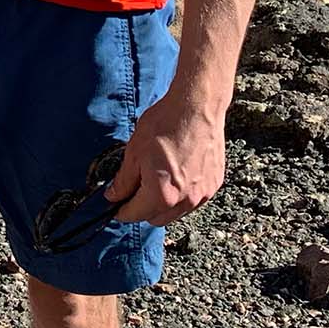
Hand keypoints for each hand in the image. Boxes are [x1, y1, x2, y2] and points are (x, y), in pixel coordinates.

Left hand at [105, 92, 225, 225]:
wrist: (197, 108)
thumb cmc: (165, 125)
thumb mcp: (134, 152)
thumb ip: (123, 180)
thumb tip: (114, 196)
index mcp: (161, 195)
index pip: (135, 215)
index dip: (121, 211)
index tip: (116, 205)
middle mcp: (185, 201)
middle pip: (157, 219)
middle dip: (142, 210)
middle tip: (134, 190)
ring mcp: (203, 194)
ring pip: (176, 212)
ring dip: (163, 204)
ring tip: (156, 179)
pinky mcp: (214, 184)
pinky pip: (193, 200)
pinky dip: (182, 194)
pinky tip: (176, 174)